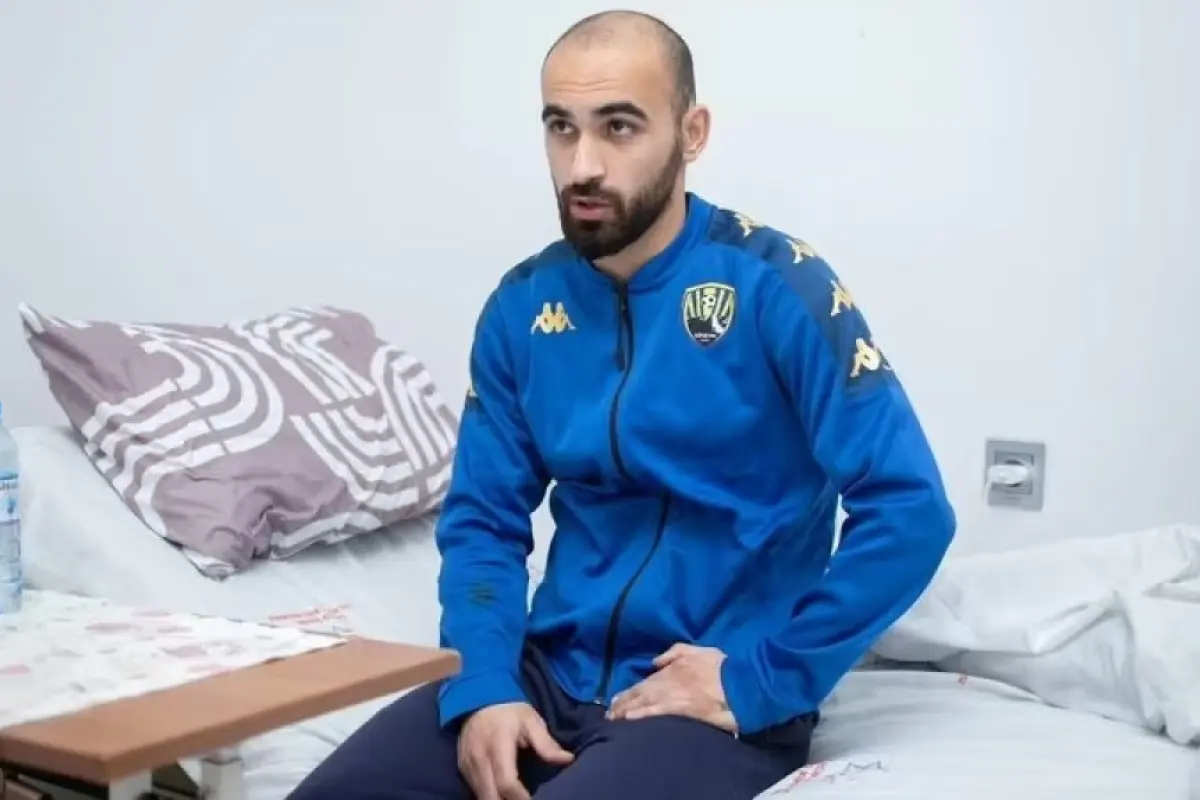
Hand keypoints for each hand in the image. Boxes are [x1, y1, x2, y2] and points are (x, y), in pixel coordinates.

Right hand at [457, 702, 573, 799]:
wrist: (478, 699)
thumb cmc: (509, 711)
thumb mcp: (531, 720)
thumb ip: (546, 743)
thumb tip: (567, 759)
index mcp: (498, 745)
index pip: (507, 783)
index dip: (522, 799)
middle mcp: (479, 759)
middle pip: (491, 797)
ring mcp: (467, 765)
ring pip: (481, 797)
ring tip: (516, 799)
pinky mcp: (462, 769)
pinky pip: (475, 791)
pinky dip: (490, 797)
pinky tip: (504, 796)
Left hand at [607, 643, 735, 732]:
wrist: (741, 682)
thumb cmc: (723, 666)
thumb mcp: (700, 650)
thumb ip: (676, 651)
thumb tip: (654, 661)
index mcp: (673, 667)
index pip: (645, 681)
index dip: (629, 691)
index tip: (616, 699)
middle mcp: (669, 680)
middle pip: (640, 692)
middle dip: (623, 703)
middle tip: (608, 713)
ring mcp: (674, 694)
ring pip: (644, 702)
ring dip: (626, 711)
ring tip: (613, 719)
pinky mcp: (682, 708)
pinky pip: (657, 711)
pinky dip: (641, 715)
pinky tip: (629, 720)